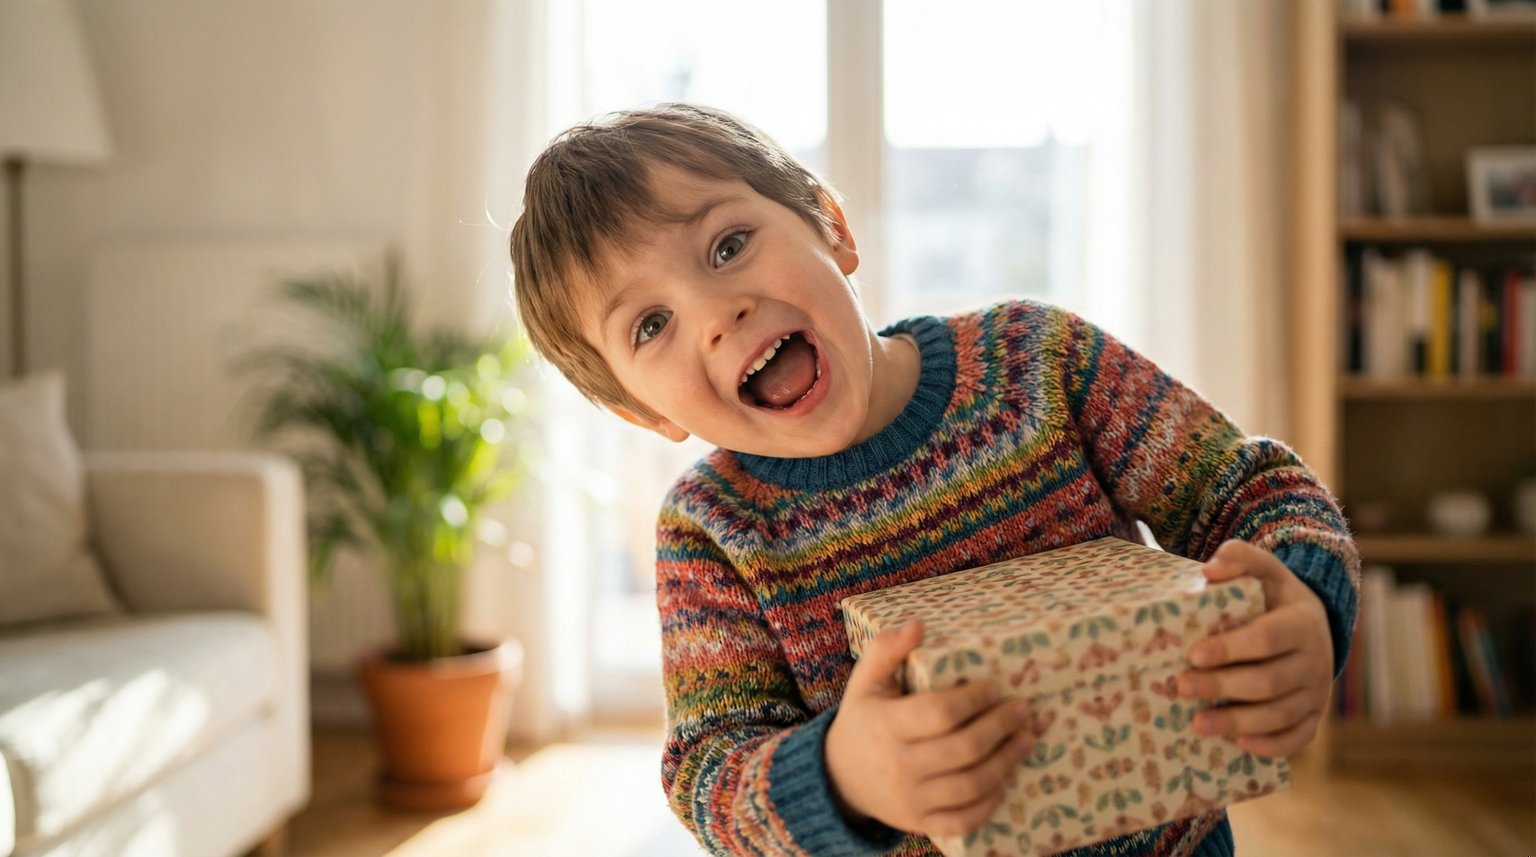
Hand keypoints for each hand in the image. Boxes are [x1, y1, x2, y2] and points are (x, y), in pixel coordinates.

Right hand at [826, 620, 1034, 837]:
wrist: (839, 778)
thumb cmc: (862, 720)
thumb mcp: (865, 682)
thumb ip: (886, 650)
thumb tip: (918, 625)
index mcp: (886, 725)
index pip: (939, 713)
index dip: (973, 700)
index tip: (993, 688)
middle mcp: (900, 765)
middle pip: (963, 749)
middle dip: (1000, 727)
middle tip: (1022, 711)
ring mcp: (912, 799)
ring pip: (970, 786)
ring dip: (1006, 762)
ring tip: (1026, 740)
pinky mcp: (921, 823)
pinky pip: (964, 820)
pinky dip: (990, 802)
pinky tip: (1005, 780)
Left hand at [1179, 539, 1334, 756]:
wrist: (1314, 623)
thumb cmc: (1274, 596)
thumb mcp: (1263, 569)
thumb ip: (1239, 558)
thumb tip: (1210, 571)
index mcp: (1301, 623)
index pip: (1267, 639)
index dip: (1231, 648)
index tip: (1194, 654)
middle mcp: (1315, 660)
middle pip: (1269, 681)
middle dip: (1223, 687)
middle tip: (1182, 687)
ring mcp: (1316, 692)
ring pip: (1280, 714)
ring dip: (1239, 722)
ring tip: (1197, 724)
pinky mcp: (1314, 716)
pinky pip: (1298, 738)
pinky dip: (1271, 745)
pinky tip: (1239, 744)